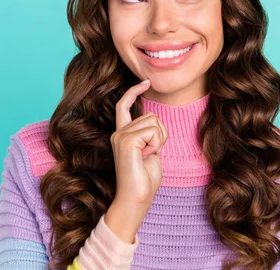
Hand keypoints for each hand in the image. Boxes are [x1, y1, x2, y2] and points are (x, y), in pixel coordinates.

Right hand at [110, 79, 168, 208]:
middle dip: (160, 135)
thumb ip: (150, 137)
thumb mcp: (151, 153)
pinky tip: (146, 157)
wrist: (136, 199)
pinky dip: (156, 144)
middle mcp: (119, 132)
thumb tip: (156, 125)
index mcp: (123, 134)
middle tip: (151, 155)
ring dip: (159, 140)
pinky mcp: (126, 140)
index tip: (146, 82)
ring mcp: (121, 136)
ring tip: (147, 157)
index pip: (124, 105)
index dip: (134, 92)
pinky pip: (153, 131)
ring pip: (154, 122)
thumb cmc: (145, 180)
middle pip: (152, 116)